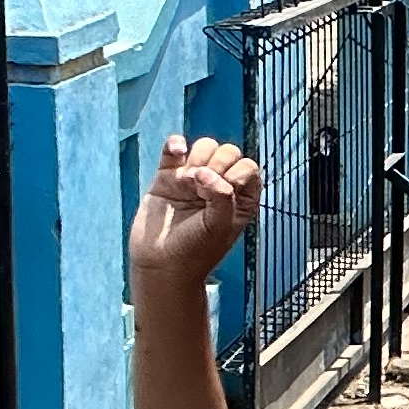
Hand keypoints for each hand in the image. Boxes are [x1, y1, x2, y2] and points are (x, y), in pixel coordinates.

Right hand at [129, 134, 258, 289]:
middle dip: (217, 164)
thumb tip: (204, 172)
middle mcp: (219, 185)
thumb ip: (222, 196)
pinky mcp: (167, 176)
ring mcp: (192, 179)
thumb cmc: (196, 251)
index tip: (224, 193)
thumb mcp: (219, 227)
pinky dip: (176, 144)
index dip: (237, 173)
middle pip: (227, 152)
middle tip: (201, 191)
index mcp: (240, 198)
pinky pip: (174, 147)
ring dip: (198, 158)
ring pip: (204, 146)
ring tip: (187, 183)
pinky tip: (176, 154)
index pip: (248, 167)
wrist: (161, 264)